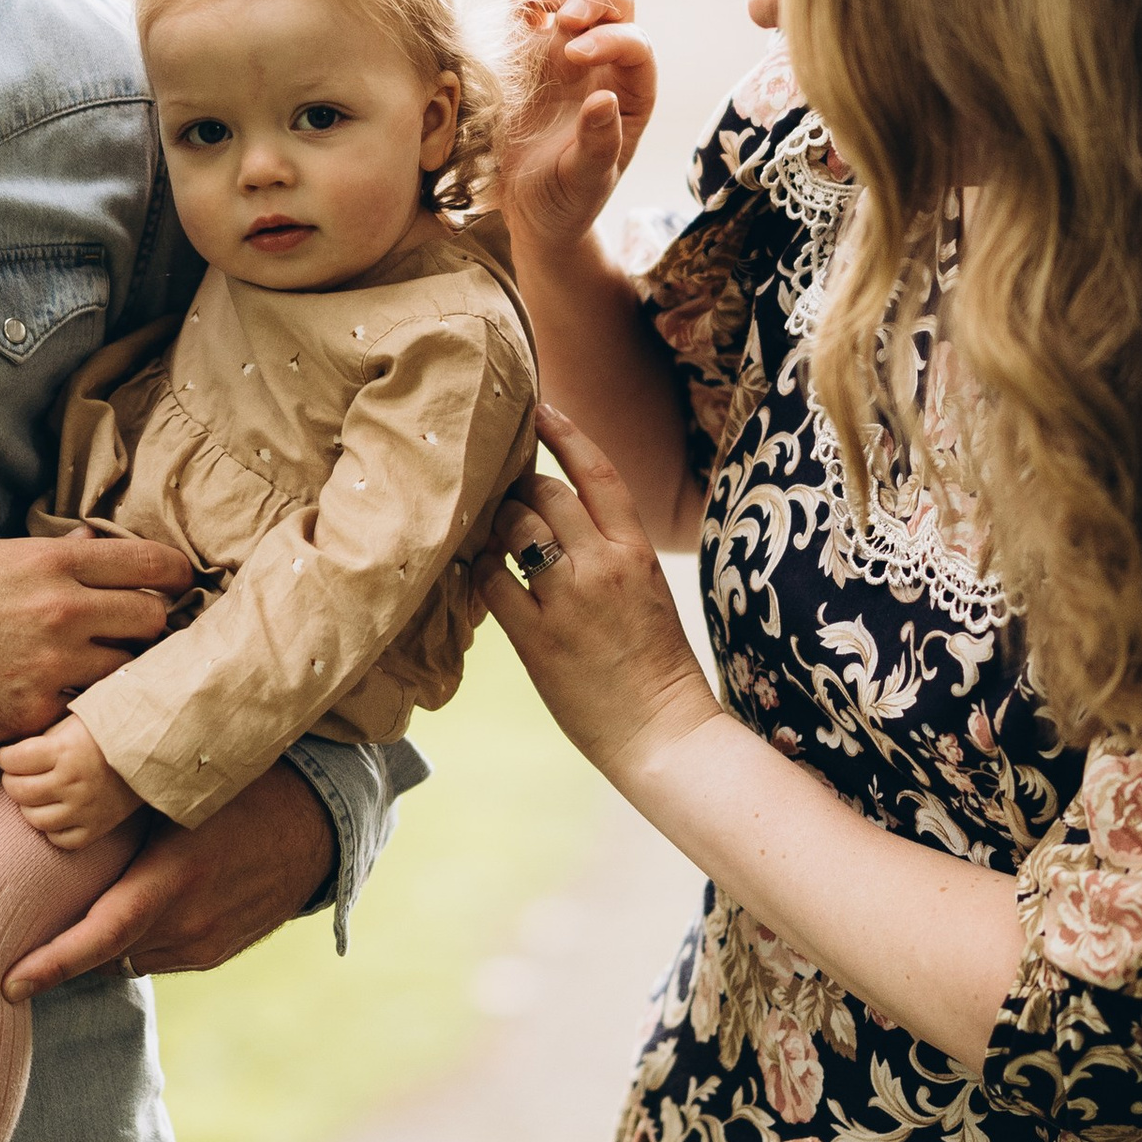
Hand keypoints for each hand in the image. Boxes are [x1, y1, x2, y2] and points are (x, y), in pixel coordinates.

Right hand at [0, 531, 189, 749]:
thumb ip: (53, 555)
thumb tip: (96, 543)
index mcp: (53, 563)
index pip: (150, 563)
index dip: (176, 575)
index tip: (181, 585)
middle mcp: (61, 610)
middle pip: (153, 620)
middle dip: (153, 628)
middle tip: (137, 636)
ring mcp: (50, 665)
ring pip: (127, 673)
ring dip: (121, 675)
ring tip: (103, 674)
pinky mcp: (33, 714)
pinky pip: (82, 713)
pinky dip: (79, 711)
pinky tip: (64, 704)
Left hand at [0, 715, 140, 850]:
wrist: (152, 750)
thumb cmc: (107, 730)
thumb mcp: (72, 721)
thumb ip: (43, 738)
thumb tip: (12, 754)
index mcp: (66, 751)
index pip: (13, 760)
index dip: (5, 757)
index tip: (9, 755)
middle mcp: (73, 783)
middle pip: (18, 791)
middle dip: (12, 780)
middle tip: (19, 774)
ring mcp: (85, 809)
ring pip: (34, 819)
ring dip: (29, 805)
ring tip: (37, 793)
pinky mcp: (97, 828)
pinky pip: (60, 839)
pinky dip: (53, 828)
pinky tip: (57, 811)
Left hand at [1, 758, 336, 998]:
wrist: (315, 827)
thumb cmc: (239, 790)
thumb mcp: (182, 793)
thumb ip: (126, 811)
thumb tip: (54, 803)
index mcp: (175, 878)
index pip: (100, 935)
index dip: (51, 964)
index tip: (6, 983)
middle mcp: (188, 923)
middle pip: (103, 953)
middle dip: (62, 951)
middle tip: (15, 939)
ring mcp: (203, 945)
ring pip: (125, 958)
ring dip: (100, 942)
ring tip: (79, 906)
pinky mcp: (214, 954)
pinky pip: (154, 957)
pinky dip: (133, 941)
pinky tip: (129, 907)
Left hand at [481, 403, 716, 784]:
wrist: (665, 734)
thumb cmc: (657, 666)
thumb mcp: (649, 592)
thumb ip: (612, 554)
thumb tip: (563, 525)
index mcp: (639, 552)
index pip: (598, 472)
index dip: (566, 433)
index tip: (540, 407)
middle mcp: (604, 566)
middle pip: (545, 494)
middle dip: (516, 488)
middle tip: (501, 497)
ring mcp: (569, 601)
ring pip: (514, 529)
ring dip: (494, 525)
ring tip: (489, 537)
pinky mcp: (538, 639)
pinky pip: (492, 584)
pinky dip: (478, 572)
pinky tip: (477, 576)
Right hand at [500, 0, 658, 254]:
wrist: (528, 209)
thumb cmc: (566, 200)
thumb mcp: (585, 182)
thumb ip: (598, 144)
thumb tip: (605, 99)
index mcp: (632, 91)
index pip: (635, 44)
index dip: (610, 40)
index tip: (574, 58)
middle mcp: (605, 61)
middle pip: (616, 1)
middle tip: (562, 18)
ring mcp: (564, 48)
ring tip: (535, 4)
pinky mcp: (526, 47)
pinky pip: (529, 1)